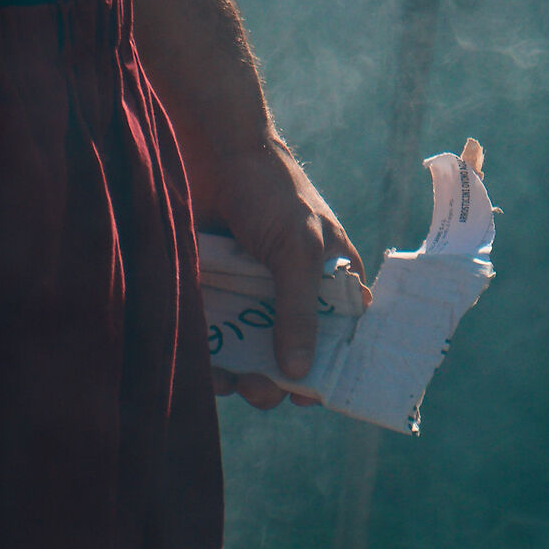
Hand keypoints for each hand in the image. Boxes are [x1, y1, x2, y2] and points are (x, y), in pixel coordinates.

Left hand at [196, 135, 365, 410]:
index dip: (330, 369)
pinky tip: (209, 368)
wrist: (211, 152)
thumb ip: (298, 310)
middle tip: (263, 388)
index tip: (313, 396)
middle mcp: (290, 294)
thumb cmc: (271, 192)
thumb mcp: (298, 249)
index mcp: (329, 280)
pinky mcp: (213, 296)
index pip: (339, 338)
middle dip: (279, 381)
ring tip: (235, 381)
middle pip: (291, 356)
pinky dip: (211, 361)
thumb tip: (300, 373)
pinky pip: (215, 342)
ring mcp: (250, 297)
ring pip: (250, 356)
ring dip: (243, 378)